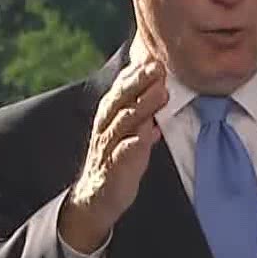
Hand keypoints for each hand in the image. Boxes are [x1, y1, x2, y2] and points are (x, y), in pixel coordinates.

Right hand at [60, 58, 167, 252]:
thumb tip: (159, 89)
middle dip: (139, 82)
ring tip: (161, 93)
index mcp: (109, 116)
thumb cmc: (115, 161)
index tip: (154, 58)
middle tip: (159, 68)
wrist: (95, 199)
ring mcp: (108, 148)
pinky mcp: (113, 169)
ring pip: (124, 122)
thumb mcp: (127, 132)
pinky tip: (149, 134)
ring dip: (143, 107)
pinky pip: (122, 154)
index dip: (136, 73)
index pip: (121, 89)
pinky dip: (134, 143)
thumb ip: (141, 112)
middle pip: (121, 100)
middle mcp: (105, 128)